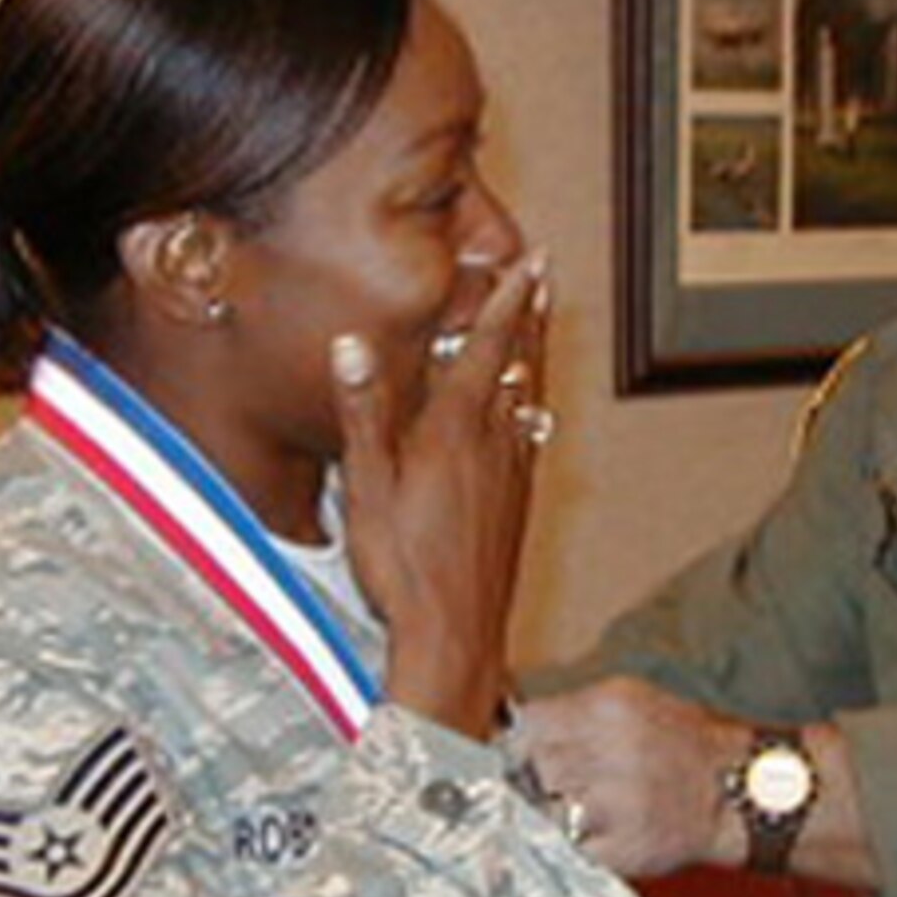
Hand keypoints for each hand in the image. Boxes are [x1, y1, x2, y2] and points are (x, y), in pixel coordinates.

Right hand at [331, 254, 550, 738]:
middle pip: (517, 365)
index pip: (485, 348)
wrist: (455, 634)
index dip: (505, 301)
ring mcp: (510, 474)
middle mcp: (493, 444)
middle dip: (528, 317)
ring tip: (537, 329)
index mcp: (455, 430)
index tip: (527, 262)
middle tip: (544, 277)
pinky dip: (530, 408)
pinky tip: (531, 415)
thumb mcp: (367, 487)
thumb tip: (352, 345)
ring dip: (531, 357)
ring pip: (527, 398)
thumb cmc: (403, 567)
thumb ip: (363, 413)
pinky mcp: (515, 504)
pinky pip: (529, 439)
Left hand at [518, 677, 749, 875]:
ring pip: (547, 809)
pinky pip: (568, 847)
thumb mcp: (633, 700)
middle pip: (538, 767)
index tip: (532, 752)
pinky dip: (573, 843)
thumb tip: (515, 727)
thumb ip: (576, 710)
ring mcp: (617, 804)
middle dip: (543, 777)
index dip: (527, 741)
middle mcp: (613, 752)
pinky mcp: (622, 848)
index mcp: (611, 709)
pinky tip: (596, 830)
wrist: (736, 790)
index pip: (531, 725)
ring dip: (556, 811)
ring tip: (585, 806)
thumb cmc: (680, 742)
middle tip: (565, 782)